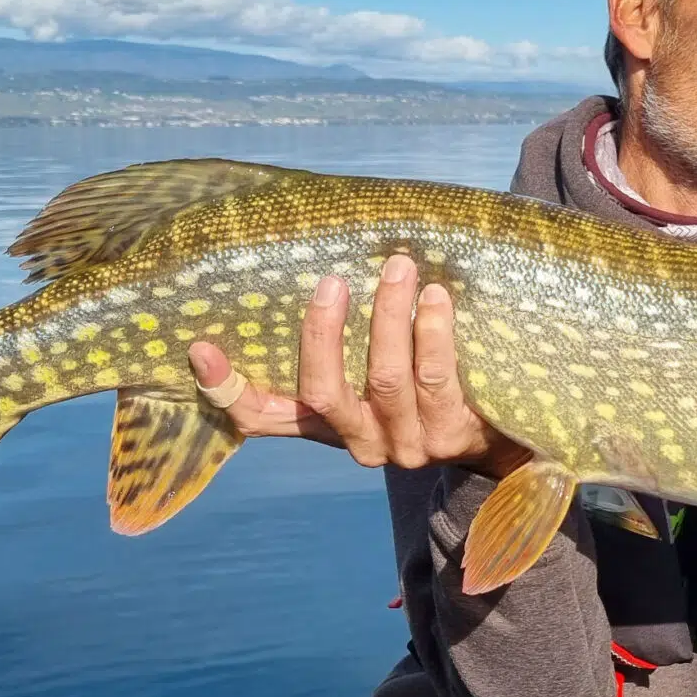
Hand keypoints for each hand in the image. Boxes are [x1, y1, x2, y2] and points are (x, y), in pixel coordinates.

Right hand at [188, 253, 530, 477]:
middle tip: (332, 282)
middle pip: (323, 392)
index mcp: (325, 422)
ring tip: (399, 267)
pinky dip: (433, 333)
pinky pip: (436, 380)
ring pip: (385, 380)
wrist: (497, 427)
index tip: (200, 348)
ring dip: (388, 318)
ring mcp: (405, 444)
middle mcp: (358, 440)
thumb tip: (313, 253)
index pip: (259, 416)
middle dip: (323, 333)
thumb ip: (340, 336)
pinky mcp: (450, 436)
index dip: (226, 389)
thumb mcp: (371, 363)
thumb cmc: (422, 377)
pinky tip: (437, 298)